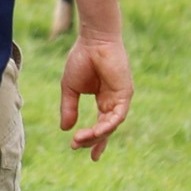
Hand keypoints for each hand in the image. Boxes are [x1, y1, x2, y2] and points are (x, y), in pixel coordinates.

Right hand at [59, 30, 131, 158]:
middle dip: (92, 140)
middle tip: (77, 146)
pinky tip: (95, 131)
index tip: (81, 150)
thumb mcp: (70, 88)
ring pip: (111, 125)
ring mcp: (121, 98)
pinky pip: (117, 116)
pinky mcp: (125, 94)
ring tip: (81, 140)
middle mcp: (114, 101)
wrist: (93, 40)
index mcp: (104, 99)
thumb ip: (68, 108)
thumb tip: (65, 129)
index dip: (93, 140)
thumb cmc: (82, 59)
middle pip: (106, 128)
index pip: (101, 125)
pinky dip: (107, 126)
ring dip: (96, 135)